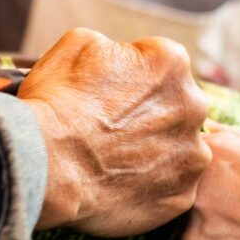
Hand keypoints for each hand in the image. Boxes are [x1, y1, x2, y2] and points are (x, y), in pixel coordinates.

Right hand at [19, 29, 210, 236]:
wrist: (45, 163)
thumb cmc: (58, 101)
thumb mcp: (76, 43)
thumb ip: (111, 45)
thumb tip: (118, 57)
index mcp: (172, 62)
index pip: (158, 63)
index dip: (129, 77)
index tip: (109, 93)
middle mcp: (194, 106)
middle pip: (176, 105)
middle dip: (151, 113)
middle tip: (112, 128)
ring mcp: (192, 155)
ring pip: (178, 148)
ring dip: (156, 150)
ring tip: (116, 159)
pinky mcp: (182, 196)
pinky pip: (171, 187)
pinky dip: (151, 186)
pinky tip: (121, 183)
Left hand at [183, 131, 239, 239]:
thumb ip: (233, 141)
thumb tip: (207, 129)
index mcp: (210, 159)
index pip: (192, 163)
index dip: (217, 177)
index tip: (237, 188)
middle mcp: (194, 196)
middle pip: (192, 201)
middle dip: (217, 208)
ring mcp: (194, 237)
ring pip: (198, 236)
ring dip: (220, 239)